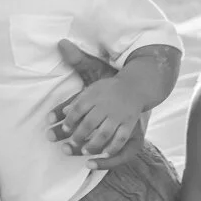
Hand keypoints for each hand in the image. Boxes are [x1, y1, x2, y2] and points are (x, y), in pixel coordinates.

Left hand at [52, 40, 148, 169]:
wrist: (139, 84)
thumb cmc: (110, 84)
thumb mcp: (94, 71)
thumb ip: (77, 62)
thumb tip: (61, 46)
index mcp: (96, 92)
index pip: (79, 107)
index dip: (69, 119)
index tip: (64, 128)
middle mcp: (107, 105)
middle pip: (89, 123)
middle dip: (78, 135)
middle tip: (69, 144)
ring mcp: (119, 116)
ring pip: (104, 134)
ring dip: (93, 144)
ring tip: (84, 151)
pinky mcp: (129, 124)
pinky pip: (121, 139)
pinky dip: (112, 148)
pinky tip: (105, 154)